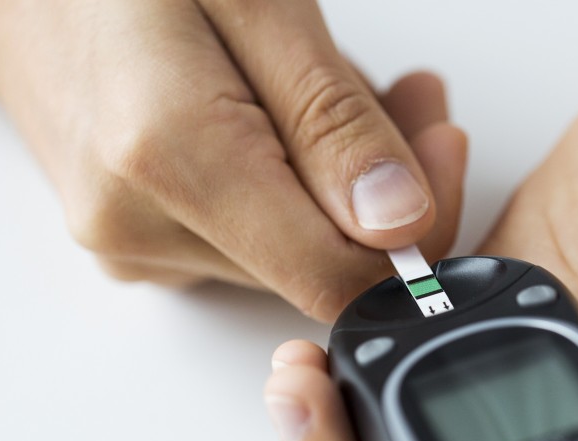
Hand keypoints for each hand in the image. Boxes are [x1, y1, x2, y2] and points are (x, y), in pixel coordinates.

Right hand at [0, 0, 465, 319]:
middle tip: (411, 97)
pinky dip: (295, 189)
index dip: (418, 234)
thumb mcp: (254, 0)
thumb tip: (399, 223)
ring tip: (336, 86)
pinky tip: (284, 120)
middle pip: (324, 266)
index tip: (442, 152)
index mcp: (169, 156)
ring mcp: (135, 246)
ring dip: (342, 181)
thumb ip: (329, 119)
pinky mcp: (141, 247)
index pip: (335, 277)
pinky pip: (256, 240)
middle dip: (389, 188)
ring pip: (296, 252)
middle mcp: (141, 226)